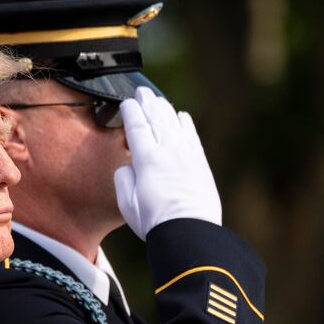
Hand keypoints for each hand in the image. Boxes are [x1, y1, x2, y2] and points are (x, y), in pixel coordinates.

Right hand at [113, 86, 221, 239]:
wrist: (190, 231)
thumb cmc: (156, 222)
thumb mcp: (126, 203)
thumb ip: (123, 179)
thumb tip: (128, 166)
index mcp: (146, 159)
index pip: (137, 126)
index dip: (130, 112)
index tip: (126, 103)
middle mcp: (168, 151)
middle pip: (157, 119)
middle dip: (147, 103)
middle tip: (141, 92)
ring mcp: (187, 155)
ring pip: (175, 124)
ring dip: (165, 109)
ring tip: (158, 100)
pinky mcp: (200, 164)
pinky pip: (192, 136)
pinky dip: (185, 124)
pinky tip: (182, 116)